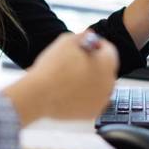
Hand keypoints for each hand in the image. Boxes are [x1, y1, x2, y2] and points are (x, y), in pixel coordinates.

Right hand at [3, 32, 118, 125]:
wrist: (38, 95)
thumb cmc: (52, 68)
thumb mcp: (66, 41)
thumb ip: (83, 36)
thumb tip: (90, 35)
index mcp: (107, 63)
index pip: (109, 50)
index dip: (97, 44)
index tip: (87, 45)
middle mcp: (109, 82)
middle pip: (105, 69)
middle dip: (94, 64)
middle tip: (77, 62)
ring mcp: (102, 100)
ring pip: (100, 86)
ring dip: (91, 80)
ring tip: (71, 78)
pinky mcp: (93, 113)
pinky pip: (92, 101)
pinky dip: (85, 96)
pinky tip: (70, 91)